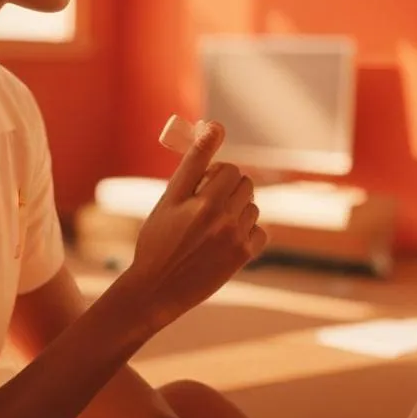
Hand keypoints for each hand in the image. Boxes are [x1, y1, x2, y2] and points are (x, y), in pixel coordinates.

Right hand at [121, 121, 266, 329]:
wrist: (156, 290)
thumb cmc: (157, 240)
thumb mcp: (169, 199)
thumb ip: (194, 161)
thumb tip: (214, 127)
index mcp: (204, 201)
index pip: (229, 168)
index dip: (216, 171)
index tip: (209, 176)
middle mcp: (223, 219)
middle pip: (244, 184)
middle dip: (228, 187)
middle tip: (205, 201)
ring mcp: (235, 239)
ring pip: (252, 206)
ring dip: (236, 209)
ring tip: (211, 225)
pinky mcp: (243, 256)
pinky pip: (259, 231)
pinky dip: (247, 231)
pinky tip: (225, 239)